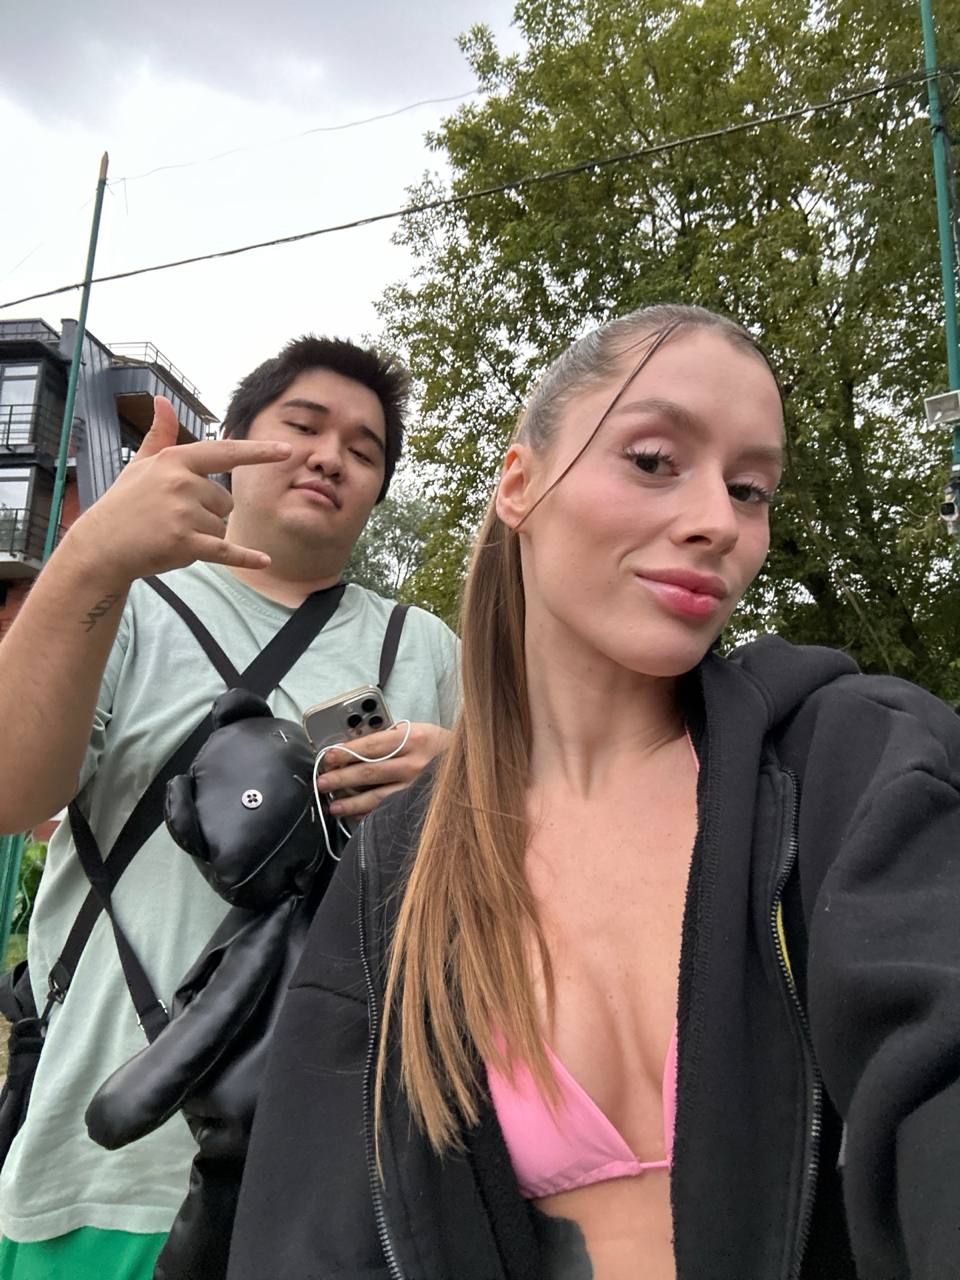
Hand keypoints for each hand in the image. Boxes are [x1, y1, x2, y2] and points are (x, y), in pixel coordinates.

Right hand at [66, 397, 291, 584]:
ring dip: (203, 535)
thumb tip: (162, 400)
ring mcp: (183, 514)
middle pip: (225, 501)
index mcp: (175, 460)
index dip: (258, 451)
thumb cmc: (124, 504)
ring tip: (170, 533)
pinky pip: (225, 549)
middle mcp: (181, 483)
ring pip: (221, 526)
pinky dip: (244, 557)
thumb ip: (160, 435)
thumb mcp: (140, 465)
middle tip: (173, 518)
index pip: (225, 452)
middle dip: (208, 513)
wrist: (101, 546)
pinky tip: (264, 561)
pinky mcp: (184, 543)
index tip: (286, 450)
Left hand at [315, 722, 451, 819]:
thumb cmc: (442, 748)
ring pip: (376, 796)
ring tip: (333, 806)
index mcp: (414, 738)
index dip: (346, 751)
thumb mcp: (422, 732)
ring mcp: (417, 787)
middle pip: (369, 771)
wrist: (473, 767)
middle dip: (340, 777)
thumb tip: (357, 746)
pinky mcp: (418, 804)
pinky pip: (388, 810)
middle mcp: (415, 763)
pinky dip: (369, 814)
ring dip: (350, 802)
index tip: (328, 756)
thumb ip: (393, 737)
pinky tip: (355, 817)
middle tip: (322, 782)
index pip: (371, 744)